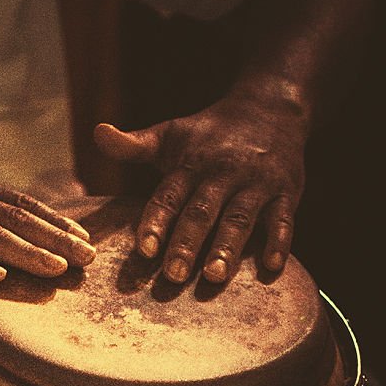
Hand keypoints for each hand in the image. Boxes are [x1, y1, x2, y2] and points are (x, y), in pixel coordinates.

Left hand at [94, 94, 306, 283]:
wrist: (270, 109)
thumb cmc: (210, 134)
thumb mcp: (171, 134)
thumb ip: (134, 145)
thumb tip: (98, 132)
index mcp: (191, 164)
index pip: (169, 195)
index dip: (156, 222)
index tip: (144, 250)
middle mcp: (223, 173)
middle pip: (202, 211)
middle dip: (187, 243)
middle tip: (174, 276)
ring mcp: (257, 183)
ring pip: (240, 217)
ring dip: (227, 247)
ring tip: (214, 276)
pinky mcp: (287, 192)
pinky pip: (284, 219)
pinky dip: (280, 243)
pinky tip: (272, 268)